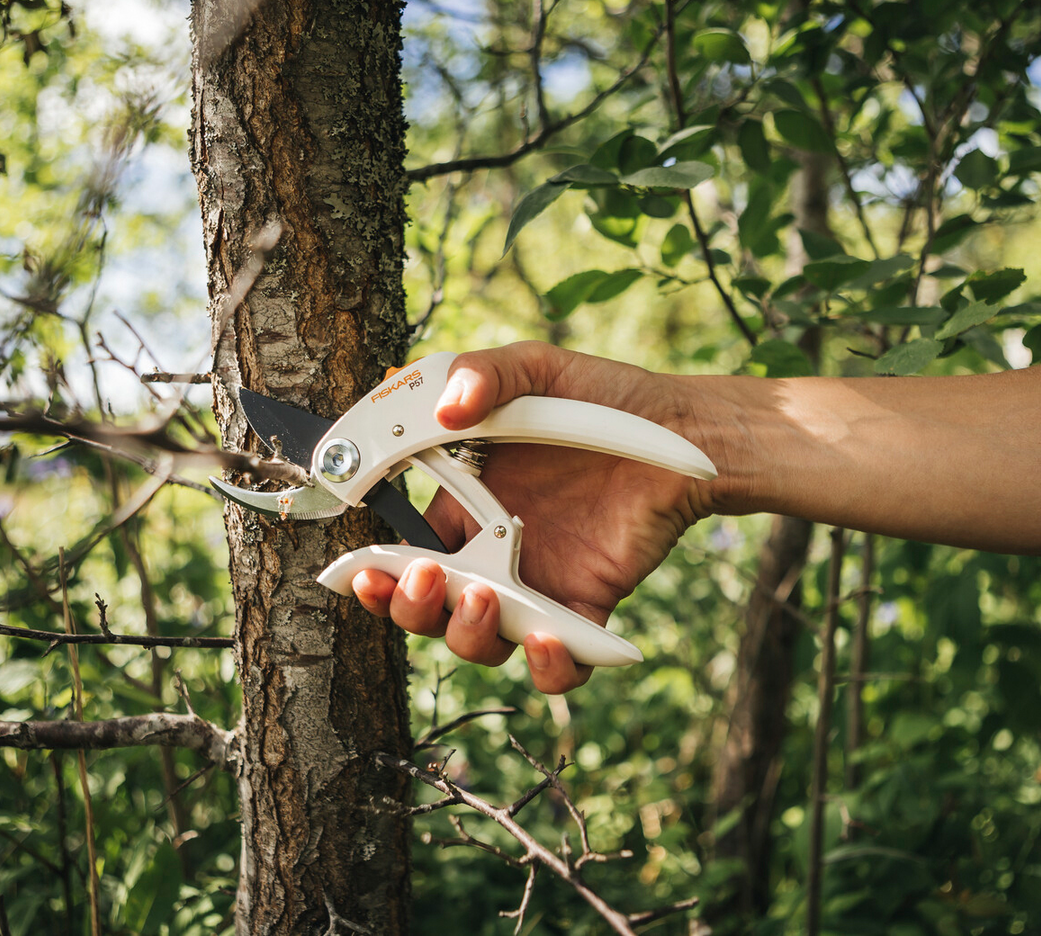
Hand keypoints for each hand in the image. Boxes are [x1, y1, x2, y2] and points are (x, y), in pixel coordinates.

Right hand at [351, 342, 713, 692]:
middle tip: (424, 579)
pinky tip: (544, 641)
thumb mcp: (536, 369)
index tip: (359, 571)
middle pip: (430, 609)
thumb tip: (443, 407)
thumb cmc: (605, 400)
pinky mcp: (586, 607)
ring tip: (480, 597)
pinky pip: (561, 665)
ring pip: (482, 642)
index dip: (374, 573)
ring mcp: (538, 585)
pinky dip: (548, 670)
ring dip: (465, 635)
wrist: (681, 432)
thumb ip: (485, 374)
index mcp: (465, 505)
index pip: (402, 553)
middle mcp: (494, 553)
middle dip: (410, 609)